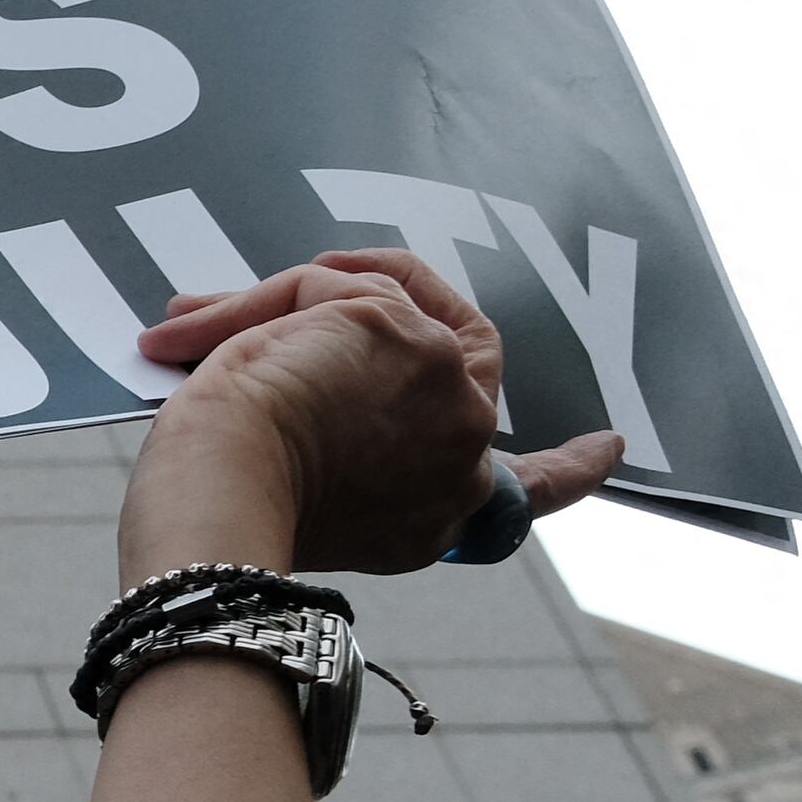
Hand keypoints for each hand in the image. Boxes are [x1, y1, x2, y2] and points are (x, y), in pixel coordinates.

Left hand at [122, 248, 622, 577]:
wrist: (220, 501)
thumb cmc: (224, 510)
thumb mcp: (297, 487)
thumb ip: (320, 440)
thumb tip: (227, 349)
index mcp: (439, 517)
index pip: (530, 493)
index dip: (572, 467)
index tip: (605, 448)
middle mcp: (465, 463)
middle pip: (465, 361)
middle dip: (401, 309)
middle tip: (338, 285)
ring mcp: (450, 397)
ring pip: (390, 308)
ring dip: (297, 307)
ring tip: (197, 328)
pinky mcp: (408, 340)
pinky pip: (341, 284)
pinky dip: (265, 296)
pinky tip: (195, 317)